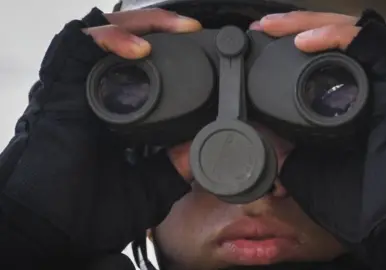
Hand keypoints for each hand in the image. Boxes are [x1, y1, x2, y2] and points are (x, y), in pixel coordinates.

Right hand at [1, 7, 200, 262]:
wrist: (51, 232)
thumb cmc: (89, 215)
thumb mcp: (148, 189)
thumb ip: (173, 168)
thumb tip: (199, 146)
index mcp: (118, 115)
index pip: (142, 68)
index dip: (168, 53)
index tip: (201, 52)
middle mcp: (96, 96)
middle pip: (124, 41)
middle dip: (160, 27)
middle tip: (192, 29)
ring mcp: (77, 90)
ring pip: (104, 34)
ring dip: (140, 25)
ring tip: (175, 29)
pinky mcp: (60, 88)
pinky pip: (79, 46)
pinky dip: (110, 40)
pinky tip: (139, 49)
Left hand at [255, 10, 385, 269]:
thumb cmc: (361, 203)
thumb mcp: (306, 170)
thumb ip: (285, 151)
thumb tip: (258, 134)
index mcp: (347, 103)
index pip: (319, 60)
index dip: (290, 46)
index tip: (257, 44)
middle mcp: (370, 86)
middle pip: (333, 38)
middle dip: (295, 27)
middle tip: (262, 27)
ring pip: (352, 32)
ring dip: (312, 24)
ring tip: (277, 28)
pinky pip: (373, 43)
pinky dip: (337, 37)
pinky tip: (305, 41)